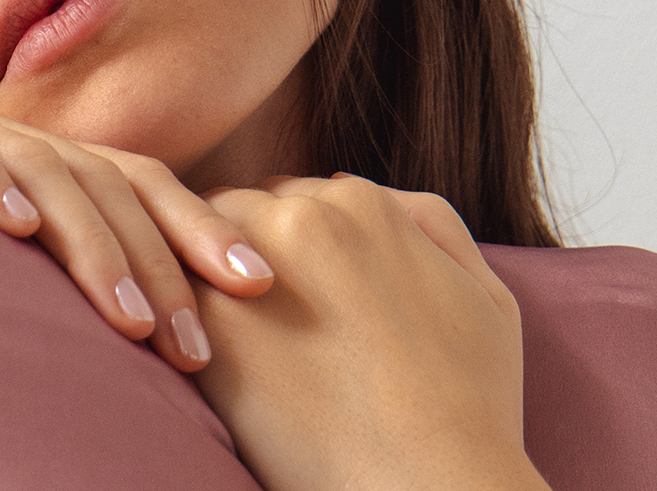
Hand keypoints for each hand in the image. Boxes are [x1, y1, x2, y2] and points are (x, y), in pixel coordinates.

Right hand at [0, 85, 276, 371]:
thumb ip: (52, 290)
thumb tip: (154, 346)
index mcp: (26, 161)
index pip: (132, 179)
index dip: (196, 227)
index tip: (257, 288)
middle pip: (98, 176)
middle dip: (156, 260)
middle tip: (191, 344)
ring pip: (32, 162)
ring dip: (87, 242)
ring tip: (128, 319)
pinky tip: (14, 227)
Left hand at [190, 175, 548, 490]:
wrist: (425, 480)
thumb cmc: (467, 404)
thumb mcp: (485, 294)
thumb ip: (432, 224)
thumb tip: (364, 196)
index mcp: (366, 203)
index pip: (297, 198)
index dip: (292, 251)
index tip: (296, 297)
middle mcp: (305, 215)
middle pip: (243, 211)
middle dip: (241, 254)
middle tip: (255, 318)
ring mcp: (249, 262)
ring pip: (196, 245)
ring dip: (204, 280)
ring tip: (233, 341)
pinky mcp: (209, 317)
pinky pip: (171, 294)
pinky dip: (180, 317)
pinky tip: (204, 358)